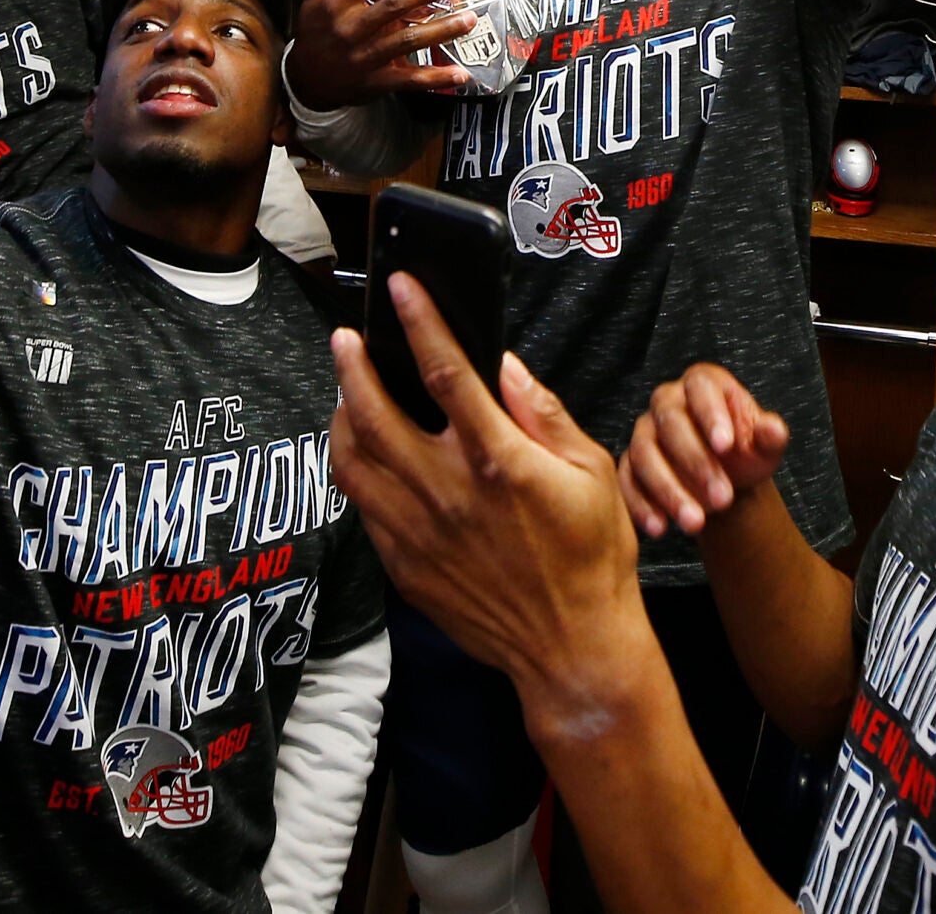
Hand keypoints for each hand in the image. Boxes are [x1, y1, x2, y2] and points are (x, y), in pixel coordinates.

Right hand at [282, 0, 478, 107]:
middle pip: (396, 5)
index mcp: (337, 4)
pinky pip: (411, 79)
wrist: (306, 80)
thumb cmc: (316, 33)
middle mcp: (352, 29)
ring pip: (409, 39)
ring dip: (443, 29)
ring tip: (469, 18)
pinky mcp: (378, 81)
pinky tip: (460, 73)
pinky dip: (437, 77)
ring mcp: (366, 57)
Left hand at [329, 275, 645, 721]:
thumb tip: (506, 366)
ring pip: (353, 461)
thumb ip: (543, 413)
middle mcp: (448, 493)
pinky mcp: (404, 566)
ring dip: (342, 416)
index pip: (447, 374)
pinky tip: (365, 453)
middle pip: (376, 412)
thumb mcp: (591, 471)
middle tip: (347, 338)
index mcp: (499, 462)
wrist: (572, 648)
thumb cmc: (593, 556)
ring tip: (346, 392)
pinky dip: (355, 469)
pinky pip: (363, 505)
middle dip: (353, 365)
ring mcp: (419, 532)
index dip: (421, 322)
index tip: (403, 287)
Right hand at [617, 365, 788, 538]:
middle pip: (671, 423)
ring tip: (695, 522)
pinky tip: (660, 528)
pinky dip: (641, 505)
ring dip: (669, 490)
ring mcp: (644, 432)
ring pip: (645, 454)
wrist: (725, 480)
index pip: (702, 389)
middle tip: (723, 498)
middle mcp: (667, 401)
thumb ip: (770, 436)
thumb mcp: (765, 446)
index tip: (727, 446)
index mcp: (703, 383)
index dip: (712, 415)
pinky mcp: (629, 463)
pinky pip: (626, 480)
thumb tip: (774, 429)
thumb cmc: (745, 452)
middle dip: (696, 462)